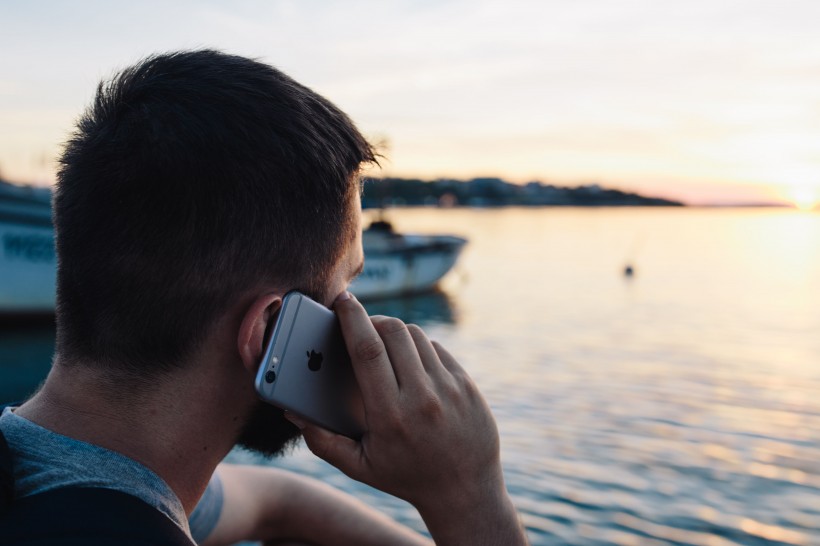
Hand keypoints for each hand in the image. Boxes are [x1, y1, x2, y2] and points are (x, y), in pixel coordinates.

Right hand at [286, 292, 527, 545]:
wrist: (465, 491)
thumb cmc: (406, 478)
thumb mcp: (359, 466)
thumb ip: (321, 440)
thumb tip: (292, 412)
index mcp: (390, 415)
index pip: (367, 350)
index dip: (352, 318)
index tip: (342, 299)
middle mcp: (422, 397)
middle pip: (392, 332)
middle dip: (371, 319)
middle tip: (359, 322)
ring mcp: (449, 388)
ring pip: (415, 336)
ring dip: (394, 331)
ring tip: (381, 341)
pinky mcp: (467, 385)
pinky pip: (436, 349)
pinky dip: (417, 347)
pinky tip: (408, 359)